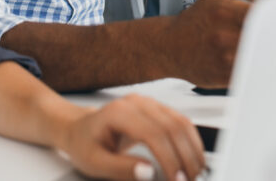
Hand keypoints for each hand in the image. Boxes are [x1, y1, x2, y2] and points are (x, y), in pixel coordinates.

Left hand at [56, 95, 205, 180]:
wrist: (80, 129)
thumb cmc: (84, 144)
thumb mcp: (94, 163)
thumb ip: (120, 168)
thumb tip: (148, 172)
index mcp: (119, 112)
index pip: (153, 134)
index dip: (169, 159)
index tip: (177, 180)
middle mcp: (137, 102)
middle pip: (172, 126)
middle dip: (185, 157)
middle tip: (190, 180)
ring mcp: (148, 103)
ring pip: (181, 122)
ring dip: (193, 149)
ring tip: (195, 173)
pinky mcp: (156, 109)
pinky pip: (180, 121)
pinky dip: (191, 141)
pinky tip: (194, 158)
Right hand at [163, 0, 263, 87]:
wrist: (169, 46)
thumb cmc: (198, 19)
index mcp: (226, 12)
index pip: (262, 14)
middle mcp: (224, 36)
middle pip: (265, 37)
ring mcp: (224, 59)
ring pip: (260, 57)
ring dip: (270, 53)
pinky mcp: (224, 78)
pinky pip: (251, 73)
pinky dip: (259, 68)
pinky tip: (262, 62)